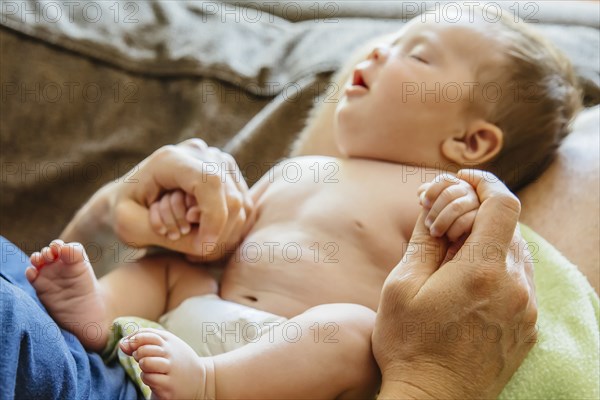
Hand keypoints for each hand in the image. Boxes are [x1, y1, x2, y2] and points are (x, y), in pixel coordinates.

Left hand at [111, 139, 252, 259]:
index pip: (210, 183)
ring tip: (193, 246)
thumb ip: (166, 234)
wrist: (128, 197)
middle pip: (231, 198)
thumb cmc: (124, 212)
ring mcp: (218, 161)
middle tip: (191, 252)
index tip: (200, 247)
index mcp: (170, 159)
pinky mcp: (229, 175)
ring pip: (241, 206)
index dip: (213, 219)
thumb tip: (204, 242)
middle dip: (216, 233)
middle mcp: (200, 152)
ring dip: (221, 235)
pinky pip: (243, 209)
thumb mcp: (130, 227)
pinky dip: (228, 231)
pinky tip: (204, 239)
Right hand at [372, 169, 537, 398]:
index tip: (462, 179)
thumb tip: (434, 203)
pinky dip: (497, 267)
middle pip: (507, 226)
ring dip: (487, 241)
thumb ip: (424, 239)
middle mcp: (515, 288)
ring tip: (451, 255)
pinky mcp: (527, 328)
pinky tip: (468, 282)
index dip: (483, 182)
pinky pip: (519, 281)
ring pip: (515, 252)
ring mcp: (526, 310)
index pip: (502, 204)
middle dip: (476, 213)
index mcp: (482, 272)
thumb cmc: (409, 345)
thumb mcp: (402, 285)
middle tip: (441, 222)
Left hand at [417, 173, 479, 241]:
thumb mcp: (431, 209)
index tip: (423, 203)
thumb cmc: (440, 224)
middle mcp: (469, 192)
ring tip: (434, 232)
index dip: (432, 190)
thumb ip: (426, 196)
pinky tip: (449, 237)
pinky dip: (453, 230)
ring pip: (456, 206)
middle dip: (434, 209)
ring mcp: (478, 204)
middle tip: (427, 224)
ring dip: (441, 221)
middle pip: (448, 193)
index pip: (444, 180)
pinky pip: (466, 221)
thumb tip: (422, 192)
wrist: (451, 248)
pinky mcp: (482, 220)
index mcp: (456, 186)